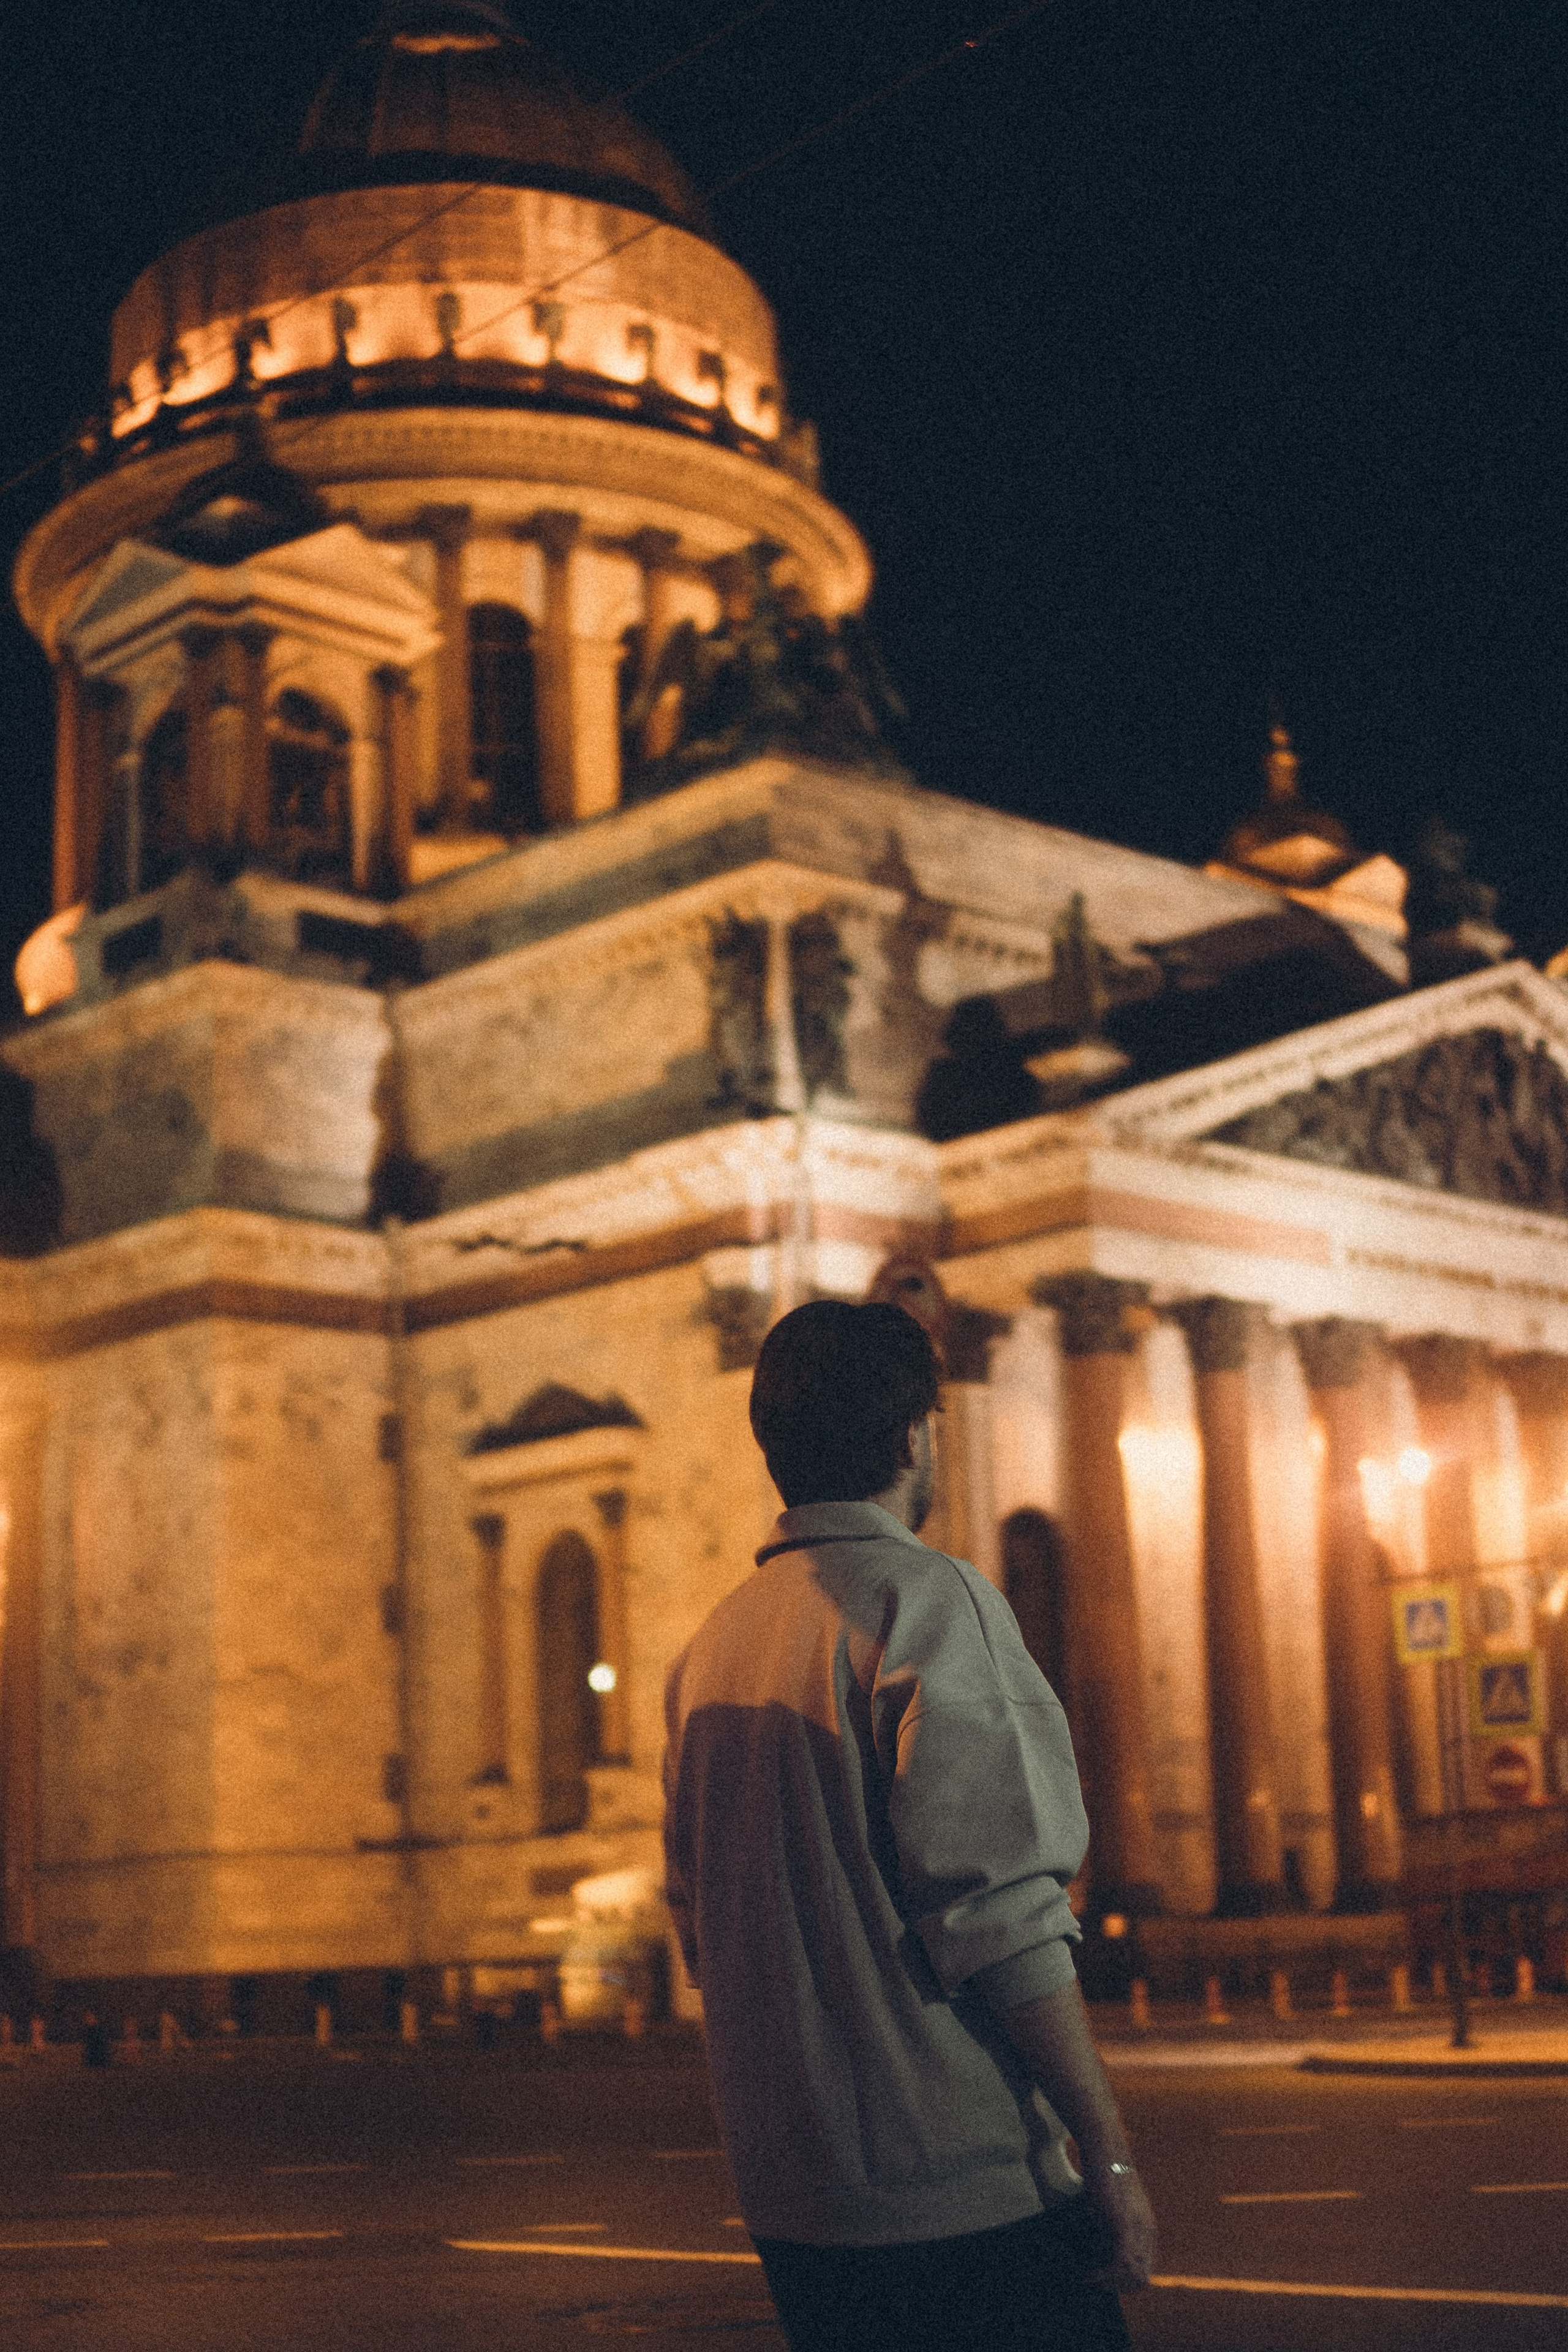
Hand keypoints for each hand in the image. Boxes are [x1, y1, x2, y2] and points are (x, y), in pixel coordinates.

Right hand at [1085, 2164, 1156, 2292]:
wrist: (1106, 2151)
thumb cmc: (1105, 2174)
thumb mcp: (1113, 2207)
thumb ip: (1113, 2227)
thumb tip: (1100, 2247)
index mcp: (1148, 2229)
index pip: (1144, 2271)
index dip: (1123, 2282)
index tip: (1102, 2281)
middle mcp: (1148, 2232)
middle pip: (1141, 2279)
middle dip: (1117, 2287)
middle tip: (1094, 2283)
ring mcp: (1138, 2229)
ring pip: (1132, 2276)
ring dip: (1109, 2283)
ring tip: (1088, 2280)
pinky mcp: (1124, 2225)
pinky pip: (1120, 2264)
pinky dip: (1103, 2275)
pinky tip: (1087, 2274)